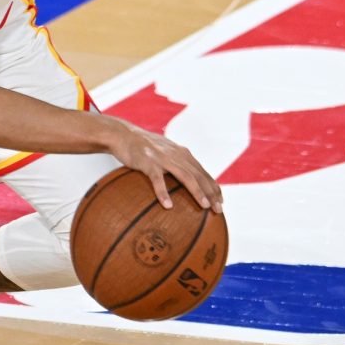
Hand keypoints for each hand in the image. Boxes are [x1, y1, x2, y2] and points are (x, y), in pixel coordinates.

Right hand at [102, 118, 222, 210]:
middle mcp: (177, 155)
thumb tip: (185, 183)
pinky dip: (164, 193)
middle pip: (199, 175)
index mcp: (182, 154)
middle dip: (211, 192)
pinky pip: (158, 179)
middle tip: (218, 210)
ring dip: (197, 191)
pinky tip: (168, 205)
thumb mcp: (164, 152)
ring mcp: (163, 158)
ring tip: (204, 206)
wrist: (123, 134)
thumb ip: (176, 163)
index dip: (213, 186)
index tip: (221, 201)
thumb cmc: (144, 148)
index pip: (202, 172)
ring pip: (185, 176)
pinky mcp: (148, 162)